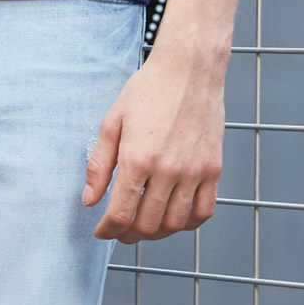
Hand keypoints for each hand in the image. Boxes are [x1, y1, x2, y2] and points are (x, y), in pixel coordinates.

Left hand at [82, 43, 224, 241]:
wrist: (189, 69)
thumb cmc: (148, 91)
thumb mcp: (112, 122)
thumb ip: (99, 164)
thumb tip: (90, 201)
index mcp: (137, 158)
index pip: (120, 214)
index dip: (107, 230)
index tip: (102, 231)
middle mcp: (168, 169)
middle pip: (147, 225)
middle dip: (128, 235)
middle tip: (120, 231)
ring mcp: (194, 171)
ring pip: (175, 224)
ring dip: (156, 233)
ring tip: (144, 226)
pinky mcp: (213, 169)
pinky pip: (203, 212)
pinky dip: (187, 223)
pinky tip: (173, 217)